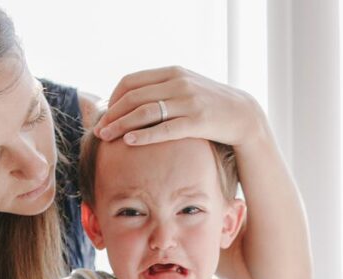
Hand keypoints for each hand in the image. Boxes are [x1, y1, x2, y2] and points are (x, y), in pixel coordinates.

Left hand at [93, 66, 263, 147]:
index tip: (105, 114)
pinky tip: (129, 141)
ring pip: (144, 112)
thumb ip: (162, 89)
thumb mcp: (186, 88)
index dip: (113, 98)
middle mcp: (178, 83)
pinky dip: (144, 135)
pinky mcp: (197, 121)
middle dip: (111, 114)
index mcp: (172, 72)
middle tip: (99, 129)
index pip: (131, 81)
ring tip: (106, 137)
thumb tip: (131, 100)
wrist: (243, 114)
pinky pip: (164, 129)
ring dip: (121, 125)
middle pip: (133, 97)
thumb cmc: (210, 104)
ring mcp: (188, 101)